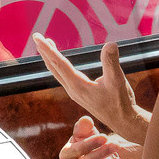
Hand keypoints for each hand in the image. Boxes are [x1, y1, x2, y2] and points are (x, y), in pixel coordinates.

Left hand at [34, 37, 148, 144]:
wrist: (122, 121)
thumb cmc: (120, 102)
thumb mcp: (117, 80)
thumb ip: (111, 62)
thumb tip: (110, 43)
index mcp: (78, 85)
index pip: (59, 64)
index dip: (48, 49)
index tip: (37, 37)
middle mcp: (73, 89)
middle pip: (54, 67)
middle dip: (44, 51)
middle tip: (36, 36)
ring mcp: (75, 92)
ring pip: (57, 72)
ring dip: (50, 58)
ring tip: (46, 45)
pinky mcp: (79, 93)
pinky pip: (64, 77)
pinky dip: (58, 65)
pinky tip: (61, 62)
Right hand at [60, 115, 142, 158]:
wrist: (95, 152)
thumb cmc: (88, 140)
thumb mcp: (86, 131)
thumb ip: (84, 126)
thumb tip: (86, 120)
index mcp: (65, 154)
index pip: (76, 150)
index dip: (91, 143)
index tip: (105, 137)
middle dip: (101, 153)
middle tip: (115, 145)